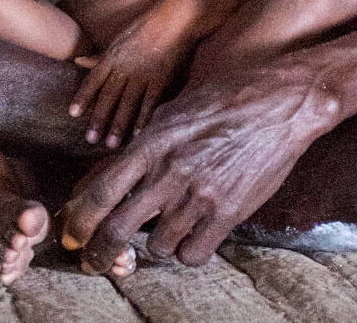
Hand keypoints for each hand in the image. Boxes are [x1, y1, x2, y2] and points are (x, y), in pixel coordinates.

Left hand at [59, 57, 338, 271]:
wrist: (284, 99)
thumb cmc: (229, 95)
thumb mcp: (177, 108)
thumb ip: (146, 141)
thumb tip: (114, 170)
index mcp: (154, 140)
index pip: (101, 190)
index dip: (79, 220)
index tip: (72, 234)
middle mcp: (171, 170)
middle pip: (118, 229)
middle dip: (99, 253)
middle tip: (95, 261)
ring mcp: (200, 194)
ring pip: (157, 246)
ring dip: (153, 246)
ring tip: (159, 235)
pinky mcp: (229, 212)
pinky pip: (193, 254)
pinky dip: (187, 252)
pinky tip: (191, 238)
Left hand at [68, 0, 199, 147]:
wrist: (175, 17)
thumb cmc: (145, 27)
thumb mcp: (118, 39)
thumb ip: (100, 56)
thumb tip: (77, 62)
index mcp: (113, 56)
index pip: (93, 80)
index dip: (83, 97)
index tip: (73, 114)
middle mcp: (125, 67)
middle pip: (109, 96)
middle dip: (99, 118)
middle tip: (90, 139)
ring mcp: (144, 73)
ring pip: (128, 103)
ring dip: (119, 124)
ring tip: (111, 144)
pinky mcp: (161, 77)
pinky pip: (150, 102)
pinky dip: (144, 118)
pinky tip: (138, 133)